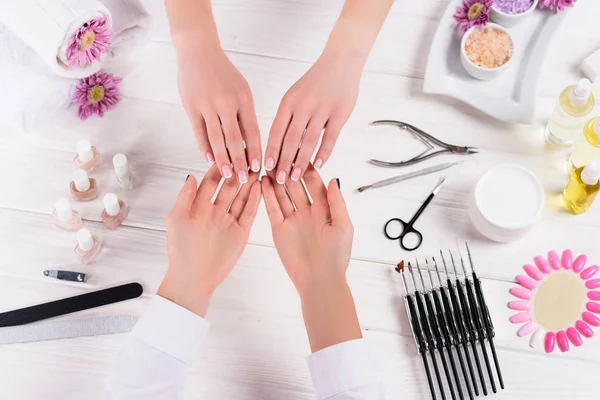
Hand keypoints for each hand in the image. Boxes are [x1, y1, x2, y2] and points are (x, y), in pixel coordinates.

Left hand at [158, 165, 261, 316]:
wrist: (193, 278)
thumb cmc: (181, 251)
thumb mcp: (176, 220)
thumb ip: (184, 198)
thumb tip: (190, 176)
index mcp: (198, 207)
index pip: (211, 182)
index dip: (218, 169)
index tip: (226, 154)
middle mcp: (215, 212)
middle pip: (228, 187)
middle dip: (237, 172)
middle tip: (247, 157)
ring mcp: (228, 221)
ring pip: (240, 197)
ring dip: (248, 183)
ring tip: (257, 168)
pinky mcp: (240, 232)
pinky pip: (249, 212)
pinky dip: (254, 199)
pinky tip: (259, 187)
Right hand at [176, 45, 261, 182]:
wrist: (198, 51)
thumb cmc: (223, 74)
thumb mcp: (241, 90)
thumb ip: (244, 115)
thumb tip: (248, 145)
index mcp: (244, 99)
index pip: (252, 132)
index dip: (255, 152)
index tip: (259, 169)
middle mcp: (226, 103)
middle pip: (235, 139)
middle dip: (241, 162)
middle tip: (244, 180)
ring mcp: (207, 105)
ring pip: (216, 139)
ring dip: (223, 160)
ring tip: (228, 175)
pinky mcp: (191, 106)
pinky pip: (199, 132)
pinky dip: (205, 147)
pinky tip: (209, 160)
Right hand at [261, 165, 360, 351]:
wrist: (320, 280)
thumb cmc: (336, 256)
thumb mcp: (343, 226)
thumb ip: (337, 203)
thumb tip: (333, 180)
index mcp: (325, 209)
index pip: (314, 183)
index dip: (308, 169)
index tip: (301, 153)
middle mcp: (308, 212)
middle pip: (296, 185)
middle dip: (289, 170)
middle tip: (280, 153)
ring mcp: (293, 219)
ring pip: (282, 195)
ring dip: (275, 180)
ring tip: (267, 164)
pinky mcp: (279, 229)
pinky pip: (272, 209)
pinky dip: (266, 196)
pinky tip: (261, 182)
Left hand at [264, 52, 361, 182]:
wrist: (340, 63)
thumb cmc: (315, 82)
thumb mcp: (295, 95)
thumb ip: (288, 117)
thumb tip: (279, 145)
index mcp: (288, 102)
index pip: (276, 131)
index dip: (271, 151)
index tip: (266, 167)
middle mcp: (303, 106)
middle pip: (290, 139)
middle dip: (283, 162)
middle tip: (279, 179)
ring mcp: (322, 110)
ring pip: (309, 141)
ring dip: (301, 161)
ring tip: (295, 176)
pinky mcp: (339, 114)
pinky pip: (330, 137)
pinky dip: (323, 153)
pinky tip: (318, 165)